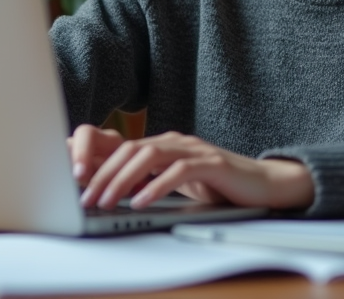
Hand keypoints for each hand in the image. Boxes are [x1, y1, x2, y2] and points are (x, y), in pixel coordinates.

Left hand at [68, 127, 313, 211]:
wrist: (264, 185)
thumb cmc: (220, 186)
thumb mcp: (179, 183)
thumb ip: (152, 181)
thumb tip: (115, 193)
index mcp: (166, 144)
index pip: (124, 147)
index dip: (100, 163)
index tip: (79, 183)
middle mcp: (177, 141)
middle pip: (131, 148)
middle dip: (104, 173)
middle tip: (86, 196)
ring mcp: (195, 150)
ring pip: (150, 155)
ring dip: (123, 179)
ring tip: (107, 200)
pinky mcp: (212, 164)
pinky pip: (178, 171)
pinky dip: (157, 186)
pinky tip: (142, 201)